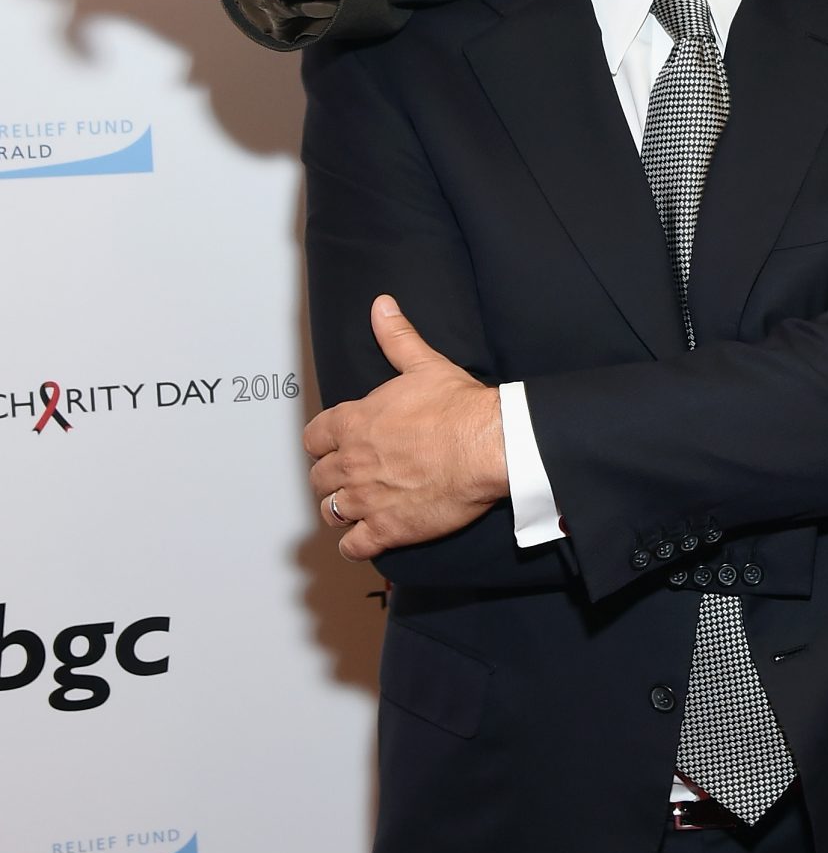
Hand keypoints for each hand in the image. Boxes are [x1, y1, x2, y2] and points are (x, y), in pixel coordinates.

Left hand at [305, 298, 508, 561]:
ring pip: (331, 511)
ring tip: (354, 511)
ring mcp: (366, 497)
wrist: (488, 445)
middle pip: (319, 477)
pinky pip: (355, 545)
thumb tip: (382, 307)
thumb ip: (397, 337)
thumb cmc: (459, 408)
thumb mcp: (424, 364)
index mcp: (354, 422)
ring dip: (340, 511)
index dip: (321, 444)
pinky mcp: (388, 528)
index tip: (332, 448)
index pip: (313, 438)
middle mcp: (352, 461)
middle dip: (330, 479)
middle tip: (347, 480)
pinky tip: (366, 541)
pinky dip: (357, 545)